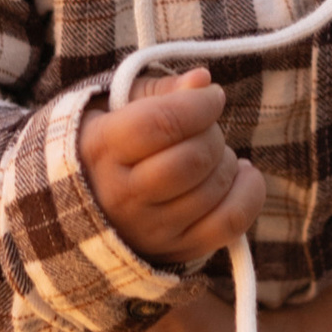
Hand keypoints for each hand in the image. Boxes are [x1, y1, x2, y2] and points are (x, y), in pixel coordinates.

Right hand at [79, 66, 265, 266]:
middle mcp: (122, 196)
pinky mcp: (177, 250)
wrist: (82, 209)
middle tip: (206, 128)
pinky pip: (230, 223)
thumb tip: (202, 81)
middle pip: (193, 160)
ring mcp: (150, 229)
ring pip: (214, 190)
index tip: (212, 96)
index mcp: (101, 149)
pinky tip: (240, 175)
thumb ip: (158, 91)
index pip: (161, 123)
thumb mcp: (114, 108)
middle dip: (213, 134)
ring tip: (213, 153)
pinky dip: (249, 193)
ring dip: (227, 161)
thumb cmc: (107, 147)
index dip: (199, 105)